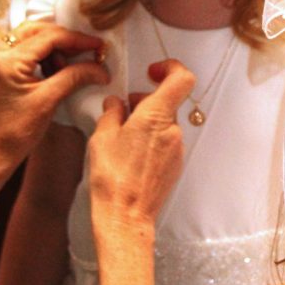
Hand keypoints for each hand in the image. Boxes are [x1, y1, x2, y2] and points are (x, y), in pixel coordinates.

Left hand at [0, 22, 108, 174]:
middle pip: (37, 31)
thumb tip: (98, 67)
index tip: (96, 45)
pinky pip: (26, 52)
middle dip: (65, 40)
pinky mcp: (0, 70)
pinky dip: (44, 56)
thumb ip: (75, 77)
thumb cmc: (16, 132)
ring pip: (31, 39)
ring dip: (55, 48)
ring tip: (70, 66)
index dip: (76, 39)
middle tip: (87, 50)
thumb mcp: (50, 100)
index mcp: (6, 62)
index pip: (48, 38)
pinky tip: (57, 69)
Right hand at [87, 59, 193, 284]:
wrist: (125, 216)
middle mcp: (173, 130)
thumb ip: (112, 113)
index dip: (171, 68)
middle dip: (147, 100)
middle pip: (168, 102)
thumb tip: (115, 104)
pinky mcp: (175, 164)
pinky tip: (131, 152)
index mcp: (156, 117)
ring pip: (166, 123)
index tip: (153, 71)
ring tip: (122, 134)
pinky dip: (152, 138)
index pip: (182, 79)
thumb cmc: (112, 179)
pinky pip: (166, 141)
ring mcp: (177, 148)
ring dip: (148, 121)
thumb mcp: (102, 137)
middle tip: (125, 107)